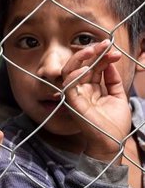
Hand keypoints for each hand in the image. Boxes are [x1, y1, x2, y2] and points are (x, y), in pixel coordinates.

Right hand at [61, 39, 129, 160]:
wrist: (111, 142)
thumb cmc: (114, 123)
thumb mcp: (118, 98)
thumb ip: (113, 81)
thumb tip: (111, 63)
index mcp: (92, 87)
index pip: (95, 67)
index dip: (104, 57)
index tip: (115, 51)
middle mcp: (82, 88)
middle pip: (83, 65)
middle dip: (93, 53)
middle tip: (105, 45)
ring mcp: (75, 94)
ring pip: (70, 70)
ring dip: (80, 59)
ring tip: (92, 50)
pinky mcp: (71, 101)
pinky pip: (68, 85)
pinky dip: (74, 75)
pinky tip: (85, 69)